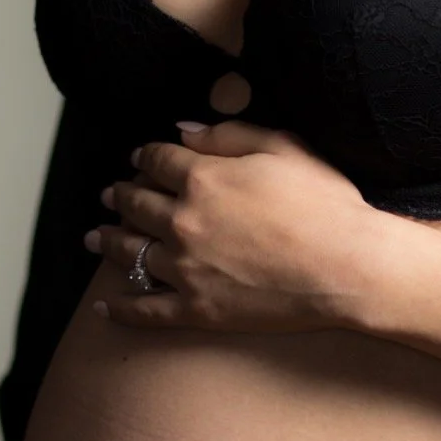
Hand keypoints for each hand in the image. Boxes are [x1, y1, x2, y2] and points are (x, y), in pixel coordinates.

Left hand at [84, 119, 371, 333]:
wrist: (346, 267)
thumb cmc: (324, 203)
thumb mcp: (283, 147)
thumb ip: (227, 135)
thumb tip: (183, 131)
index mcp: (202, 178)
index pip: (157, 161)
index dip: (145, 156)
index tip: (140, 158)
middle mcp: (183, 221)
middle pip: (136, 204)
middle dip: (120, 196)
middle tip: (110, 195)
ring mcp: (185, 268)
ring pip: (130, 253)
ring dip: (108, 242)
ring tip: (94, 238)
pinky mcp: (197, 309)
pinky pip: (146, 309)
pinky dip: (121, 308)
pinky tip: (103, 306)